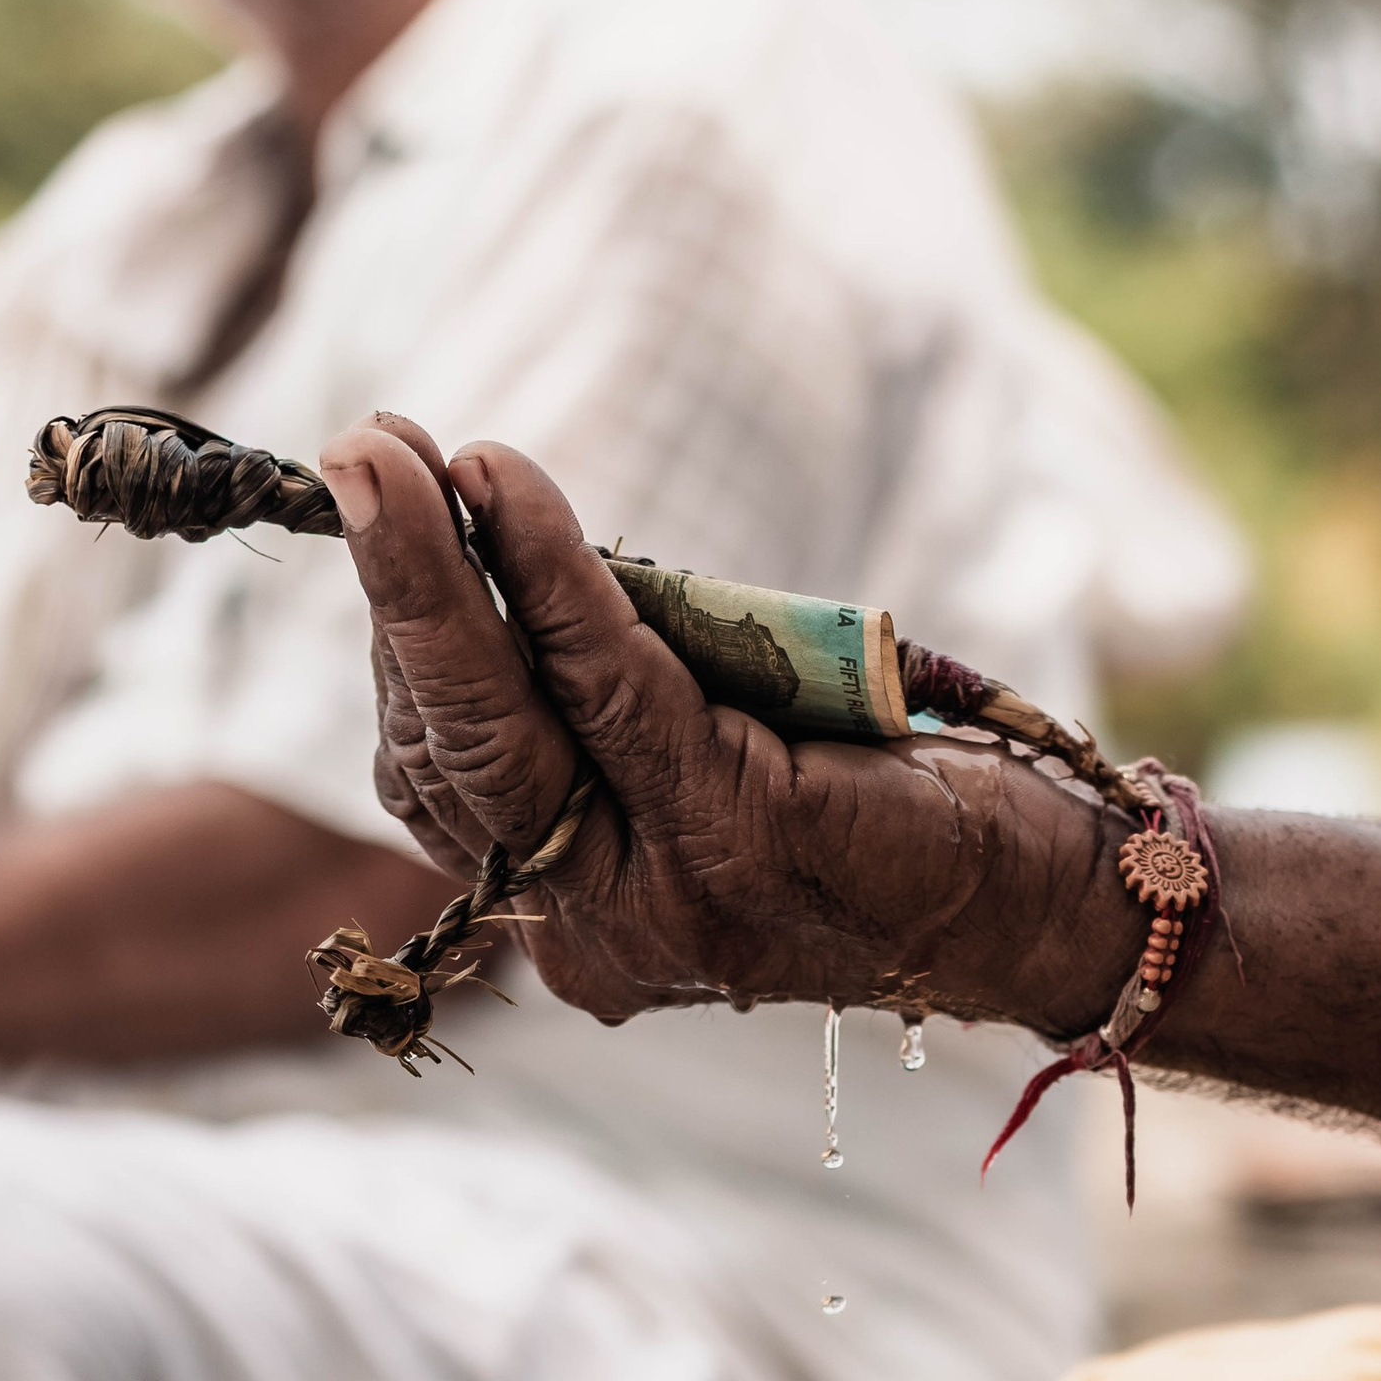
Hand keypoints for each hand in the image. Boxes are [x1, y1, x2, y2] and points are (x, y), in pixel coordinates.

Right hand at [317, 413, 1132, 1035]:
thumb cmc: (876, 808)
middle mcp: (592, 930)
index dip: (399, 645)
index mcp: (572, 915)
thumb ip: (606, 694)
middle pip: (444, 755)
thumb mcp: (710, 750)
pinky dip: (548, 576)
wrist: (1032, 901)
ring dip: (433, 575)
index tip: (377, 500)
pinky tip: (499, 486)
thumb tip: (492, 550)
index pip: (437, 780)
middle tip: (348, 450)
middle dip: (390, 591)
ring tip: (389, 450)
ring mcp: (654, 896)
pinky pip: (608, 685)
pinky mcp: (729, 836)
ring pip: (498, 727)